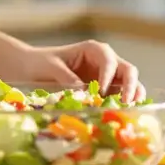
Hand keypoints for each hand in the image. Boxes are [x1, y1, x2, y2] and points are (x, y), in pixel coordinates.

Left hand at [1, 40, 145, 102]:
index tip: (102, 91)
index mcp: (93, 50)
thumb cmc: (41, 62)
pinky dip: (125, 104)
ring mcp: (107, 76)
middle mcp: (105, 61)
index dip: (108, 76)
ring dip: (133, 95)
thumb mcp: (51, 67)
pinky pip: (120, 96)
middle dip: (130, 85)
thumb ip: (67, 76)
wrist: (31, 68)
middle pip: (127, 70)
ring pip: (129, 83)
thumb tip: (83, 91)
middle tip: (127, 102)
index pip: (109, 60)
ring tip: (133, 109)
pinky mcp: (105, 91)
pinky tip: (126, 114)